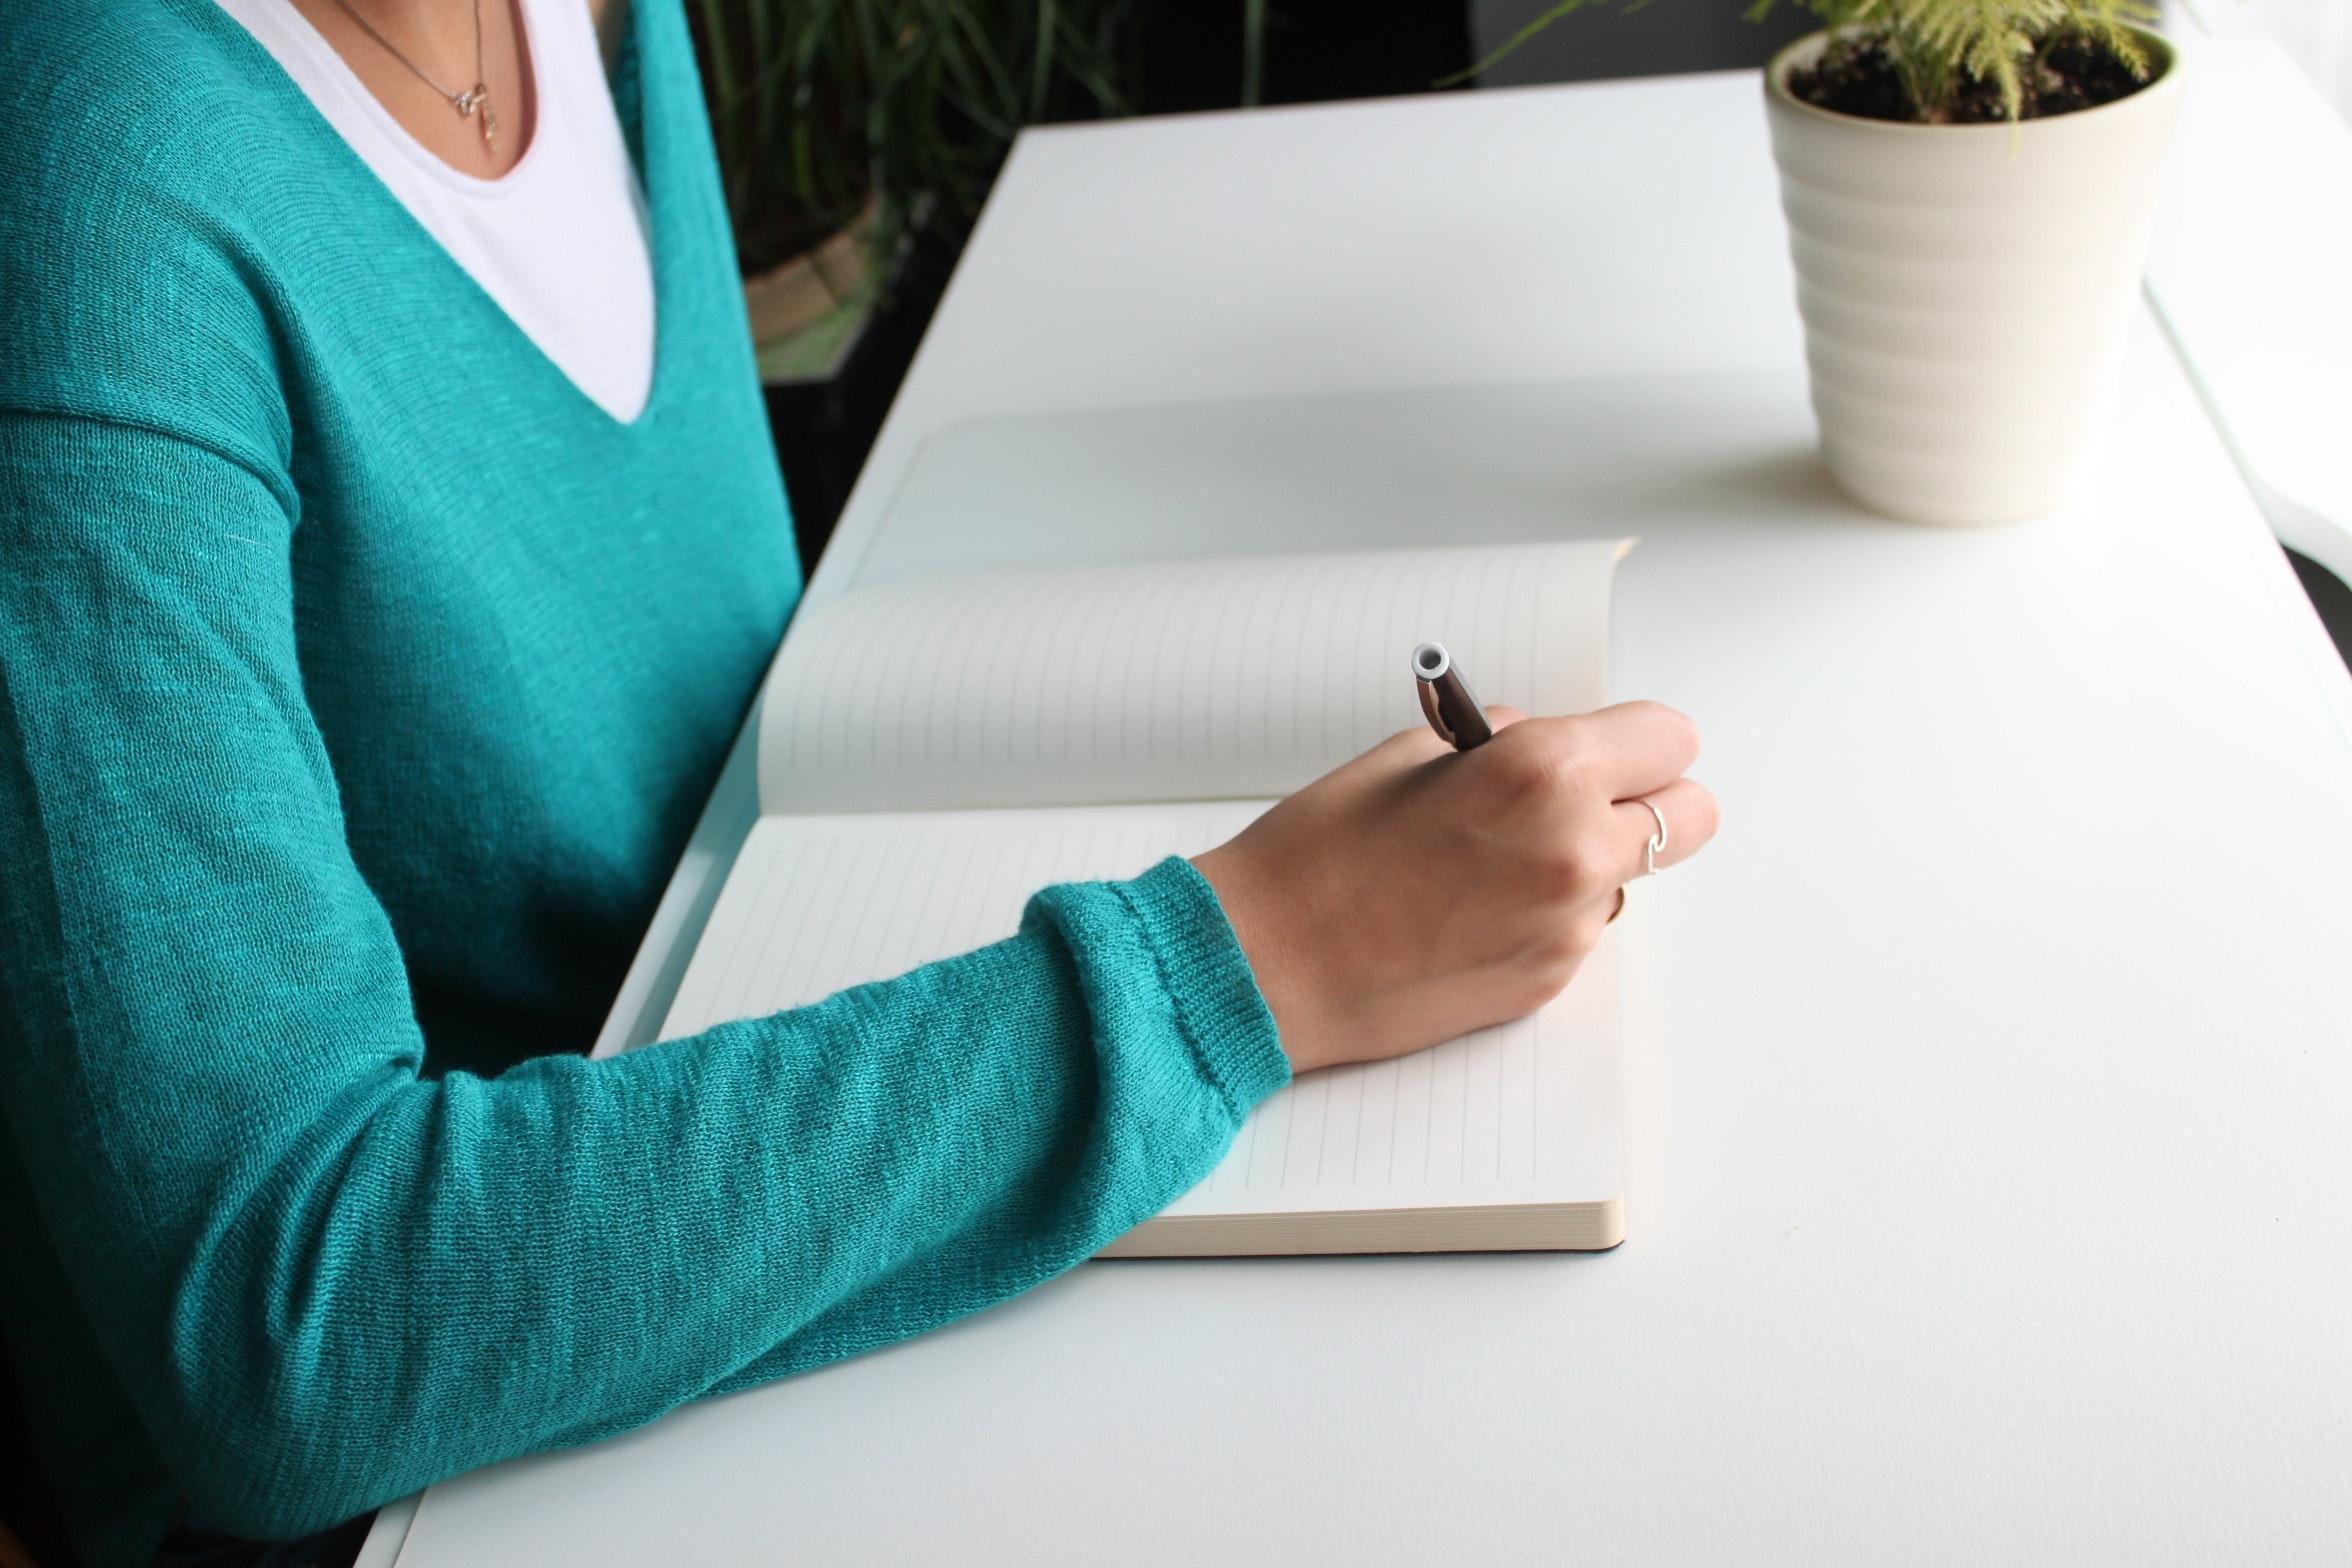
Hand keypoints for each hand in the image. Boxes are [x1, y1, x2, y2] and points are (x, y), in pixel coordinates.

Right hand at [1192, 703, 1715, 1074]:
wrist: (1264, 964)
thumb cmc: (1316, 854)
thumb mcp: (1410, 757)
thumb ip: (1501, 745)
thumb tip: (1541, 746)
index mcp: (1545, 773)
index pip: (1669, 737)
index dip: (1635, 736)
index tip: (1608, 742)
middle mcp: (1577, 852)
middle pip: (1692, 816)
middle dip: (1647, 799)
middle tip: (1584, 798)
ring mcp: (1569, 929)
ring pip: (1627, 878)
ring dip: (1587, 862)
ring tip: (1492, 864)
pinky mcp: (1547, 985)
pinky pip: (1577, 931)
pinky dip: (1542, 915)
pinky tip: (1467, 913)